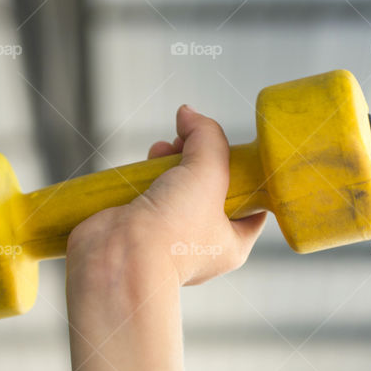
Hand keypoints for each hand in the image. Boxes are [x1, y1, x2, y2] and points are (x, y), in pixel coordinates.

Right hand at [67, 105, 266, 286]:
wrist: (118, 256)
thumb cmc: (173, 230)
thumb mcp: (209, 171)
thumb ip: (207, 136)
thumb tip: (188, 114)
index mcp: (231, 243)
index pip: (251, 203)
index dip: (245, 172)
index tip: (233, 149)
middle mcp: (201, 242)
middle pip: (210, 187)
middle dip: (200, 158)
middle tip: (189, 144)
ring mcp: (168, 234)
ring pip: (177, 186)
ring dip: (171, 160)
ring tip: (163, 150)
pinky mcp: (138, 225)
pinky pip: (149, 191)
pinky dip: (147, 172)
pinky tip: (146, 159)